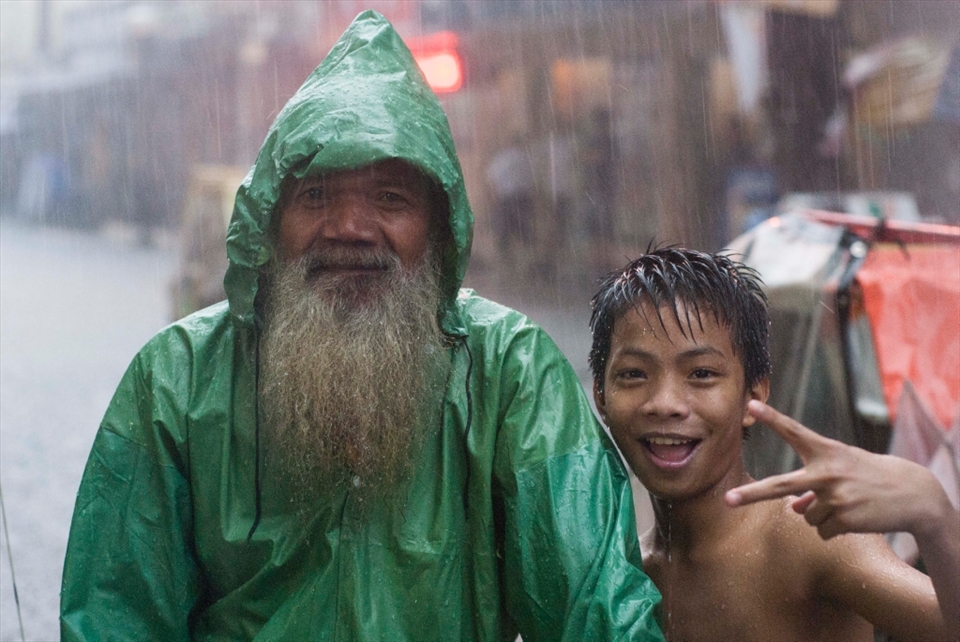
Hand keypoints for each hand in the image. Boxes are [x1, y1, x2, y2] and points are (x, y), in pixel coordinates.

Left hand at [725, 401, 951, 540]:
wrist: (912, 493)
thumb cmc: (868, 476)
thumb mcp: (841, 471)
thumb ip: (812, 486)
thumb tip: (792, 510)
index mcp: (825, 451)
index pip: (793, 431)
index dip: (771, 418)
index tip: (751, 405)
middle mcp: (826, 472)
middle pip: (780, 486)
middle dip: (751, 495)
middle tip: (727, 500)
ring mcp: (835, 497)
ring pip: (806, 515)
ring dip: (822, 514)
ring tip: (848, 503)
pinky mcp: (845, 518)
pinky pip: (822, 530)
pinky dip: (834, 528)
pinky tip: (855, 516)